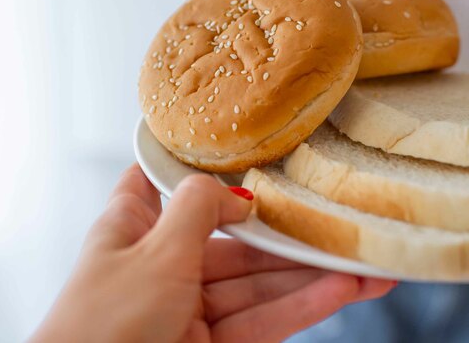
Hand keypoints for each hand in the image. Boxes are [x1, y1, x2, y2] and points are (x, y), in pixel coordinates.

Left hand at [34, 165, 394, 342]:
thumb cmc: (101, 326)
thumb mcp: (153, 253)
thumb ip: (199, 211)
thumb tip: (238, 191)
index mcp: (130, 226)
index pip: (164, 180)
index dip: (204, 163)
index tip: (252, 144)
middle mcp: (159, 263)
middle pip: (233, 238)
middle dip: (289, 235)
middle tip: (345, 221)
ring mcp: (185, 309)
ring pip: (255, 284)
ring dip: (310, 275)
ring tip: (367, 265)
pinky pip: (260, 322)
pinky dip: (300, 308)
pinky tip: (340, 291)